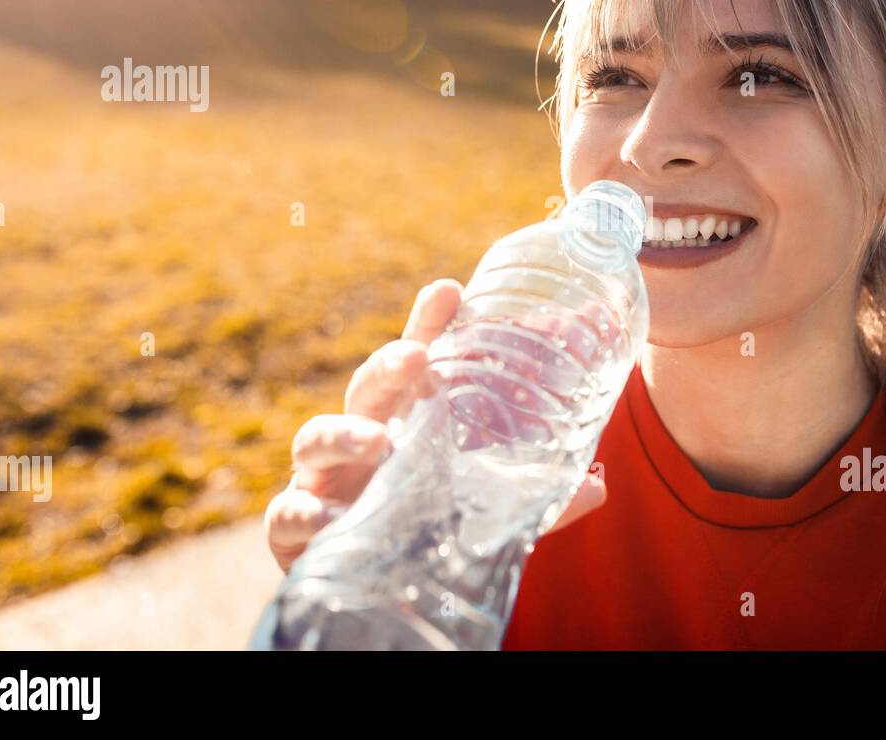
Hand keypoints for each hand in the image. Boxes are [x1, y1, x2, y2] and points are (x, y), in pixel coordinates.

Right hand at [264, 279, 607, 572]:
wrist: (368, 595)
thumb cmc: (424, 529)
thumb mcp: (484, 512)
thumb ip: (537, 501)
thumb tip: (599, 486)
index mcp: (408, 422)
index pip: (418, 362)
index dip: (430, 325)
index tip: (450, 290)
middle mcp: (363, 440)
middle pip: (368, 386)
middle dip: (388, 364)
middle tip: (416, 359)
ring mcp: (324, 479)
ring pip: (315, 437)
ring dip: (344, 432)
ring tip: (377, 440)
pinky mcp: (295, 530)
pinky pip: (286, 513)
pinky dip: (301, 510)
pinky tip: (324, 514)